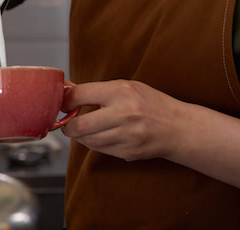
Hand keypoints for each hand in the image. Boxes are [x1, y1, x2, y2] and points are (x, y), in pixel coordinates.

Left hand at [60, 79, 239, 215]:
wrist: (179, 128)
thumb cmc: (152, 103)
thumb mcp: (128, 87)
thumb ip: (98, 90)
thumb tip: (67, 91)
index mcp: (121, 92)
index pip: (80, 95)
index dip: (64, 100)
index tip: (60, 102)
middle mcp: (123, 114)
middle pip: (78, 125)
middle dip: (67, 126)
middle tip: (66, 123)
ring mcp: (126, 136)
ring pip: (87, 141)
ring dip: (81, 136)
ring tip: (85, 128)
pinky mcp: (127, 152)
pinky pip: (100, 150)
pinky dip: (95, 144)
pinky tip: (102, 136)